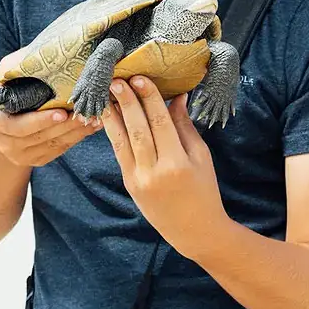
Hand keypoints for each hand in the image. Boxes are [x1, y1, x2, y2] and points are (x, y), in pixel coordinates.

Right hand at [0, 49, 101, 168]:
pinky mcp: (37, 159)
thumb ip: (22, 64)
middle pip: (42, 137)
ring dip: (78, 131)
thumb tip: (50, 47)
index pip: (18, 126)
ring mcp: (22, 155)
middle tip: (89, 112)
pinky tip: (93, 125)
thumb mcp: (6, 73)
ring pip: (55, 145)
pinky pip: (60, 149)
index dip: (40, 121)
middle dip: (68, 126)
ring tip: (98, 117)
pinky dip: (78, 137)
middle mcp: (7, 144)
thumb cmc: (5, 89)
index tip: (62, 113)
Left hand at [101, 76, 228, 259]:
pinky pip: (119, 152)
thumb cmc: (204, 190)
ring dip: (112, 114)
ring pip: (121, 140)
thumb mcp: (201, 157)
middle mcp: (154, 172)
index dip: (149, 99)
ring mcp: (138, 179)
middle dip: (127, 102)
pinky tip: (108, 114)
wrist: (193, 230)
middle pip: (138, 129)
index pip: (160, 123)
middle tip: (117, 79)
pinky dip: (112, 132)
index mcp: (177, 164)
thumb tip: (177, 96)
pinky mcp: (129, 184)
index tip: (140, 78)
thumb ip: (185, 127)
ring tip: (105, 92)